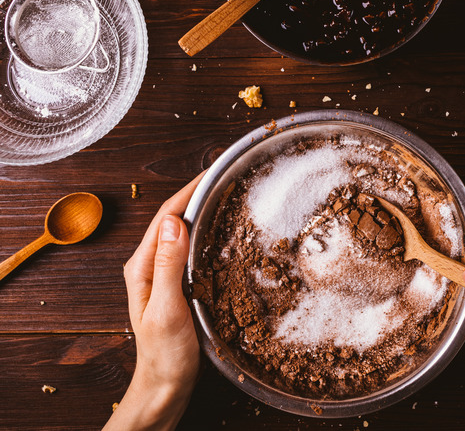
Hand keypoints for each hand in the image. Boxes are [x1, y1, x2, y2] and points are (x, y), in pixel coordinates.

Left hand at [105, 174, 203, 430]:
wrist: (165, 386)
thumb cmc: (164, 354)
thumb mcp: (167, 309)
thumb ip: (168, 265)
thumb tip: (176, 222)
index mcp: (142, 266)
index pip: (166, 216)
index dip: (189, 190)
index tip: (213, 172)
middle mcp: (150, 265)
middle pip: (174, 219)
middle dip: (198, 194)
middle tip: (228, 178)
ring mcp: (163, 275)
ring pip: (184, 233)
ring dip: (203, 211)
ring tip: (229, 196)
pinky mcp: (177, 285)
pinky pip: (192, 250)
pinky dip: (208, 234)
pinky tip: (225, 233)